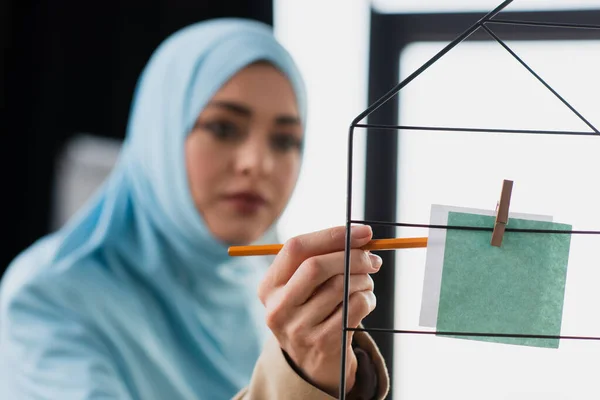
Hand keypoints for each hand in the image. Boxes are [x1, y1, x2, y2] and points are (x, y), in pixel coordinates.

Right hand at [257, 225, 381, 396]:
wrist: (312, 365)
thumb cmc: (314, 311)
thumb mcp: (305, 286)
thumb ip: (324, 258)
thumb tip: (363, 236)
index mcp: (269, 286)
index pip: (296, 247)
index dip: (332, 235)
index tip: (363, 232)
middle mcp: (278, 308)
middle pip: (316, 266)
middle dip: (353, 257)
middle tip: (373, 259)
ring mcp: (298, 329)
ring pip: (341, 286)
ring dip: (363, 279)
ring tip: (366, 283)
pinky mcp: (323, 344)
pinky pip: (356, 306)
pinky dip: (368, 298)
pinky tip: (365, 302)